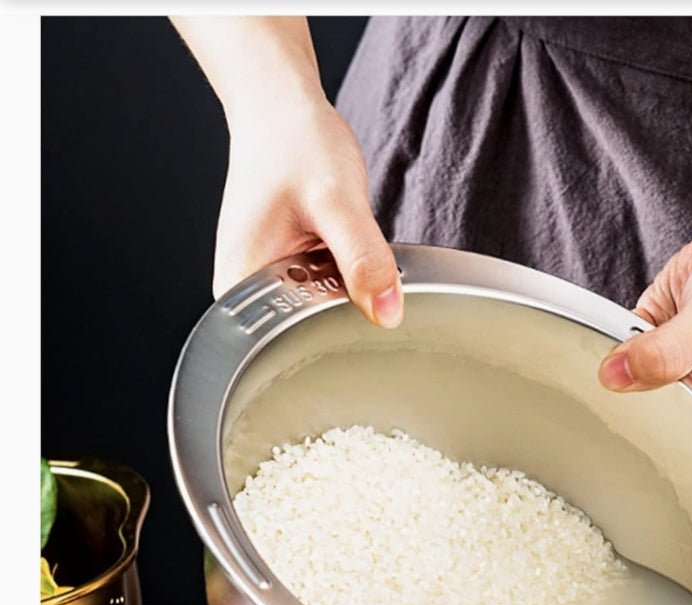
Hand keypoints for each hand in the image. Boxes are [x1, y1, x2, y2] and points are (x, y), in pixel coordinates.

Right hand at [214, 95, 402, 326]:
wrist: (283, 112)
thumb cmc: (293, 143)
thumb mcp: (335, 200)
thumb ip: (363, 257)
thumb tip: (386, 312)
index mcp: (242, 286)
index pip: (296, 342)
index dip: (342, 326)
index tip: (364, 295)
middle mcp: (250, 293)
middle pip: (315, 332)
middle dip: (350, 305)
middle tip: (353, 254)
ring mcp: (272, 284)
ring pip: (329, 313)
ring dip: (352, 289)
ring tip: (342, 244)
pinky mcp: (293, 275)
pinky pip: (333, 293)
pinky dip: (351, 276)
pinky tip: (346, 250)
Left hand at [597, 221, 691, 401]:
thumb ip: (664, 354)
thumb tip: (614, 377)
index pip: (662, 418)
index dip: (633, 407)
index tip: (615, 388)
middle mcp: (691, 378)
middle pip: (639, 390)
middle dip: (623, 375)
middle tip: (620, 358)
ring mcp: (671, 349)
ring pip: (627, 361)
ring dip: (617, 348)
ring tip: (631, 338)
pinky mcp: (659, 321)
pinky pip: (624, 332)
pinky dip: (616, 327)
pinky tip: (621, 325)